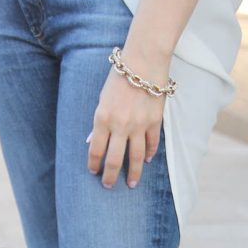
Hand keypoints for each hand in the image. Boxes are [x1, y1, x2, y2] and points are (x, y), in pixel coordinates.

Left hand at [86, 48, 170, 188]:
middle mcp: (120, 126)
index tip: (94, 172)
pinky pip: (151, 144)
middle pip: (115, 160)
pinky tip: (147, 160)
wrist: (143, 62)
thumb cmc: (119, 78)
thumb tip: (92, 141)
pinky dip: (149, 154)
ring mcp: (139, 126)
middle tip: (109, 185)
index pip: (95, 150)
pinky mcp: (154, 122)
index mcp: (102, 119)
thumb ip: (99, 122)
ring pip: (136, 157)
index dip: (94, 165)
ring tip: (132, 183)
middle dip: (111, 176)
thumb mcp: (102, 99)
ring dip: (134, 173)